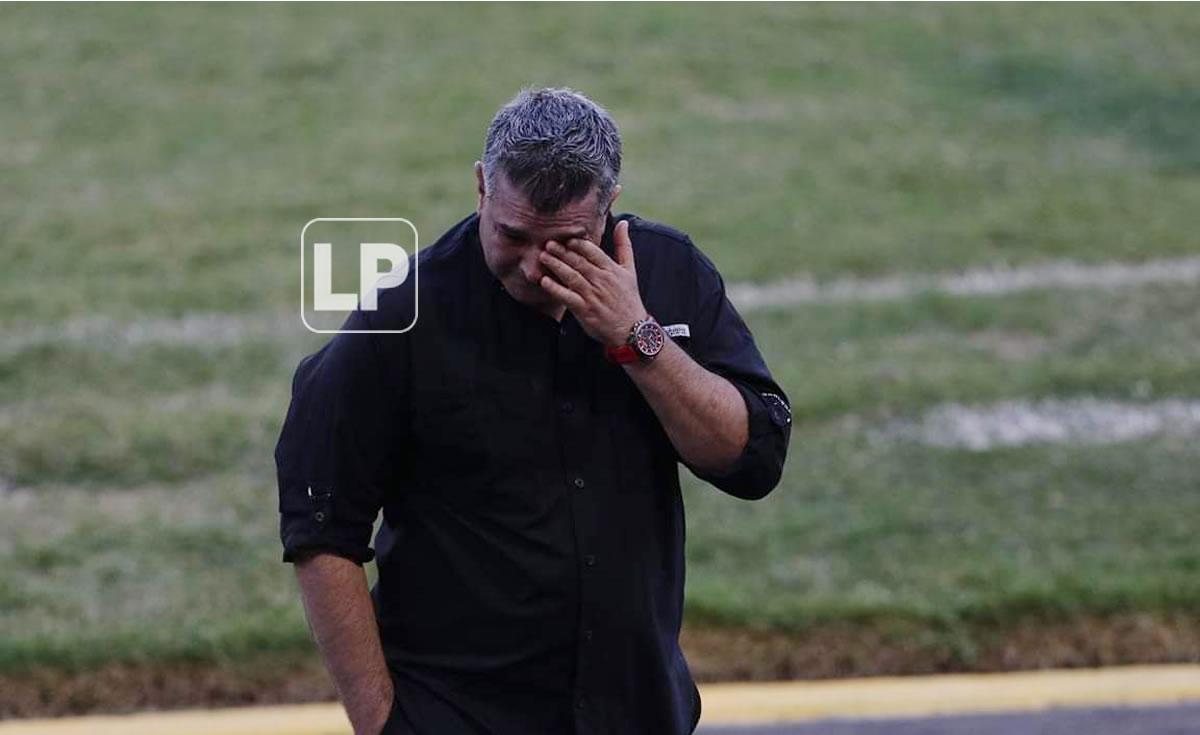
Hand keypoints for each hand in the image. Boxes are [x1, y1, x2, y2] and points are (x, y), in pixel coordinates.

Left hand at [537, 219, 647, 345]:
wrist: (631, 329)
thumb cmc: (628, 298)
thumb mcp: (630, 270)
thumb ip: (624, 245)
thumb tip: (623, 222)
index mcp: (611, 269)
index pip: (593, 251)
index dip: (578, 243)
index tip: (566, 238)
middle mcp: (602, 281)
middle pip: (579, 262)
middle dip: (562, 251)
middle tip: (548, 243)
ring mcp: (592, 295)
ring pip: (571, 276)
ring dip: (556, 265)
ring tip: (543, 257)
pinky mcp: (584, 310)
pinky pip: (567, 297)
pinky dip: (555, 289)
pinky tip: (544, 281)